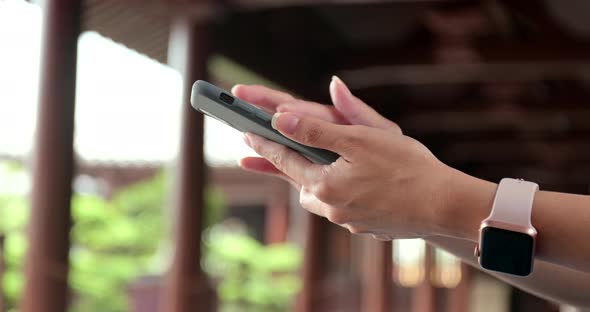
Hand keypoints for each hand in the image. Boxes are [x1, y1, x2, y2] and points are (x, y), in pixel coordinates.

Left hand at [232, 77, 455, 238]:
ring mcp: (350, 222)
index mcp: (325, 185)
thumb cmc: (405, 167)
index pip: (285, 161)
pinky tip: (359, 185)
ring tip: (325, 167)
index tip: (246, 134)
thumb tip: (280, 119)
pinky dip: (344, 194)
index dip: (264, 145)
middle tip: (284, 150)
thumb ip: (315, 130)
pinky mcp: (367, 228)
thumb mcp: (359, 139)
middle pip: (301, 184)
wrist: (444, 205)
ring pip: (322, 198)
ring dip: (319, 182)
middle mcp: (332, 208)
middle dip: (292, 167)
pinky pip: (345, 208)